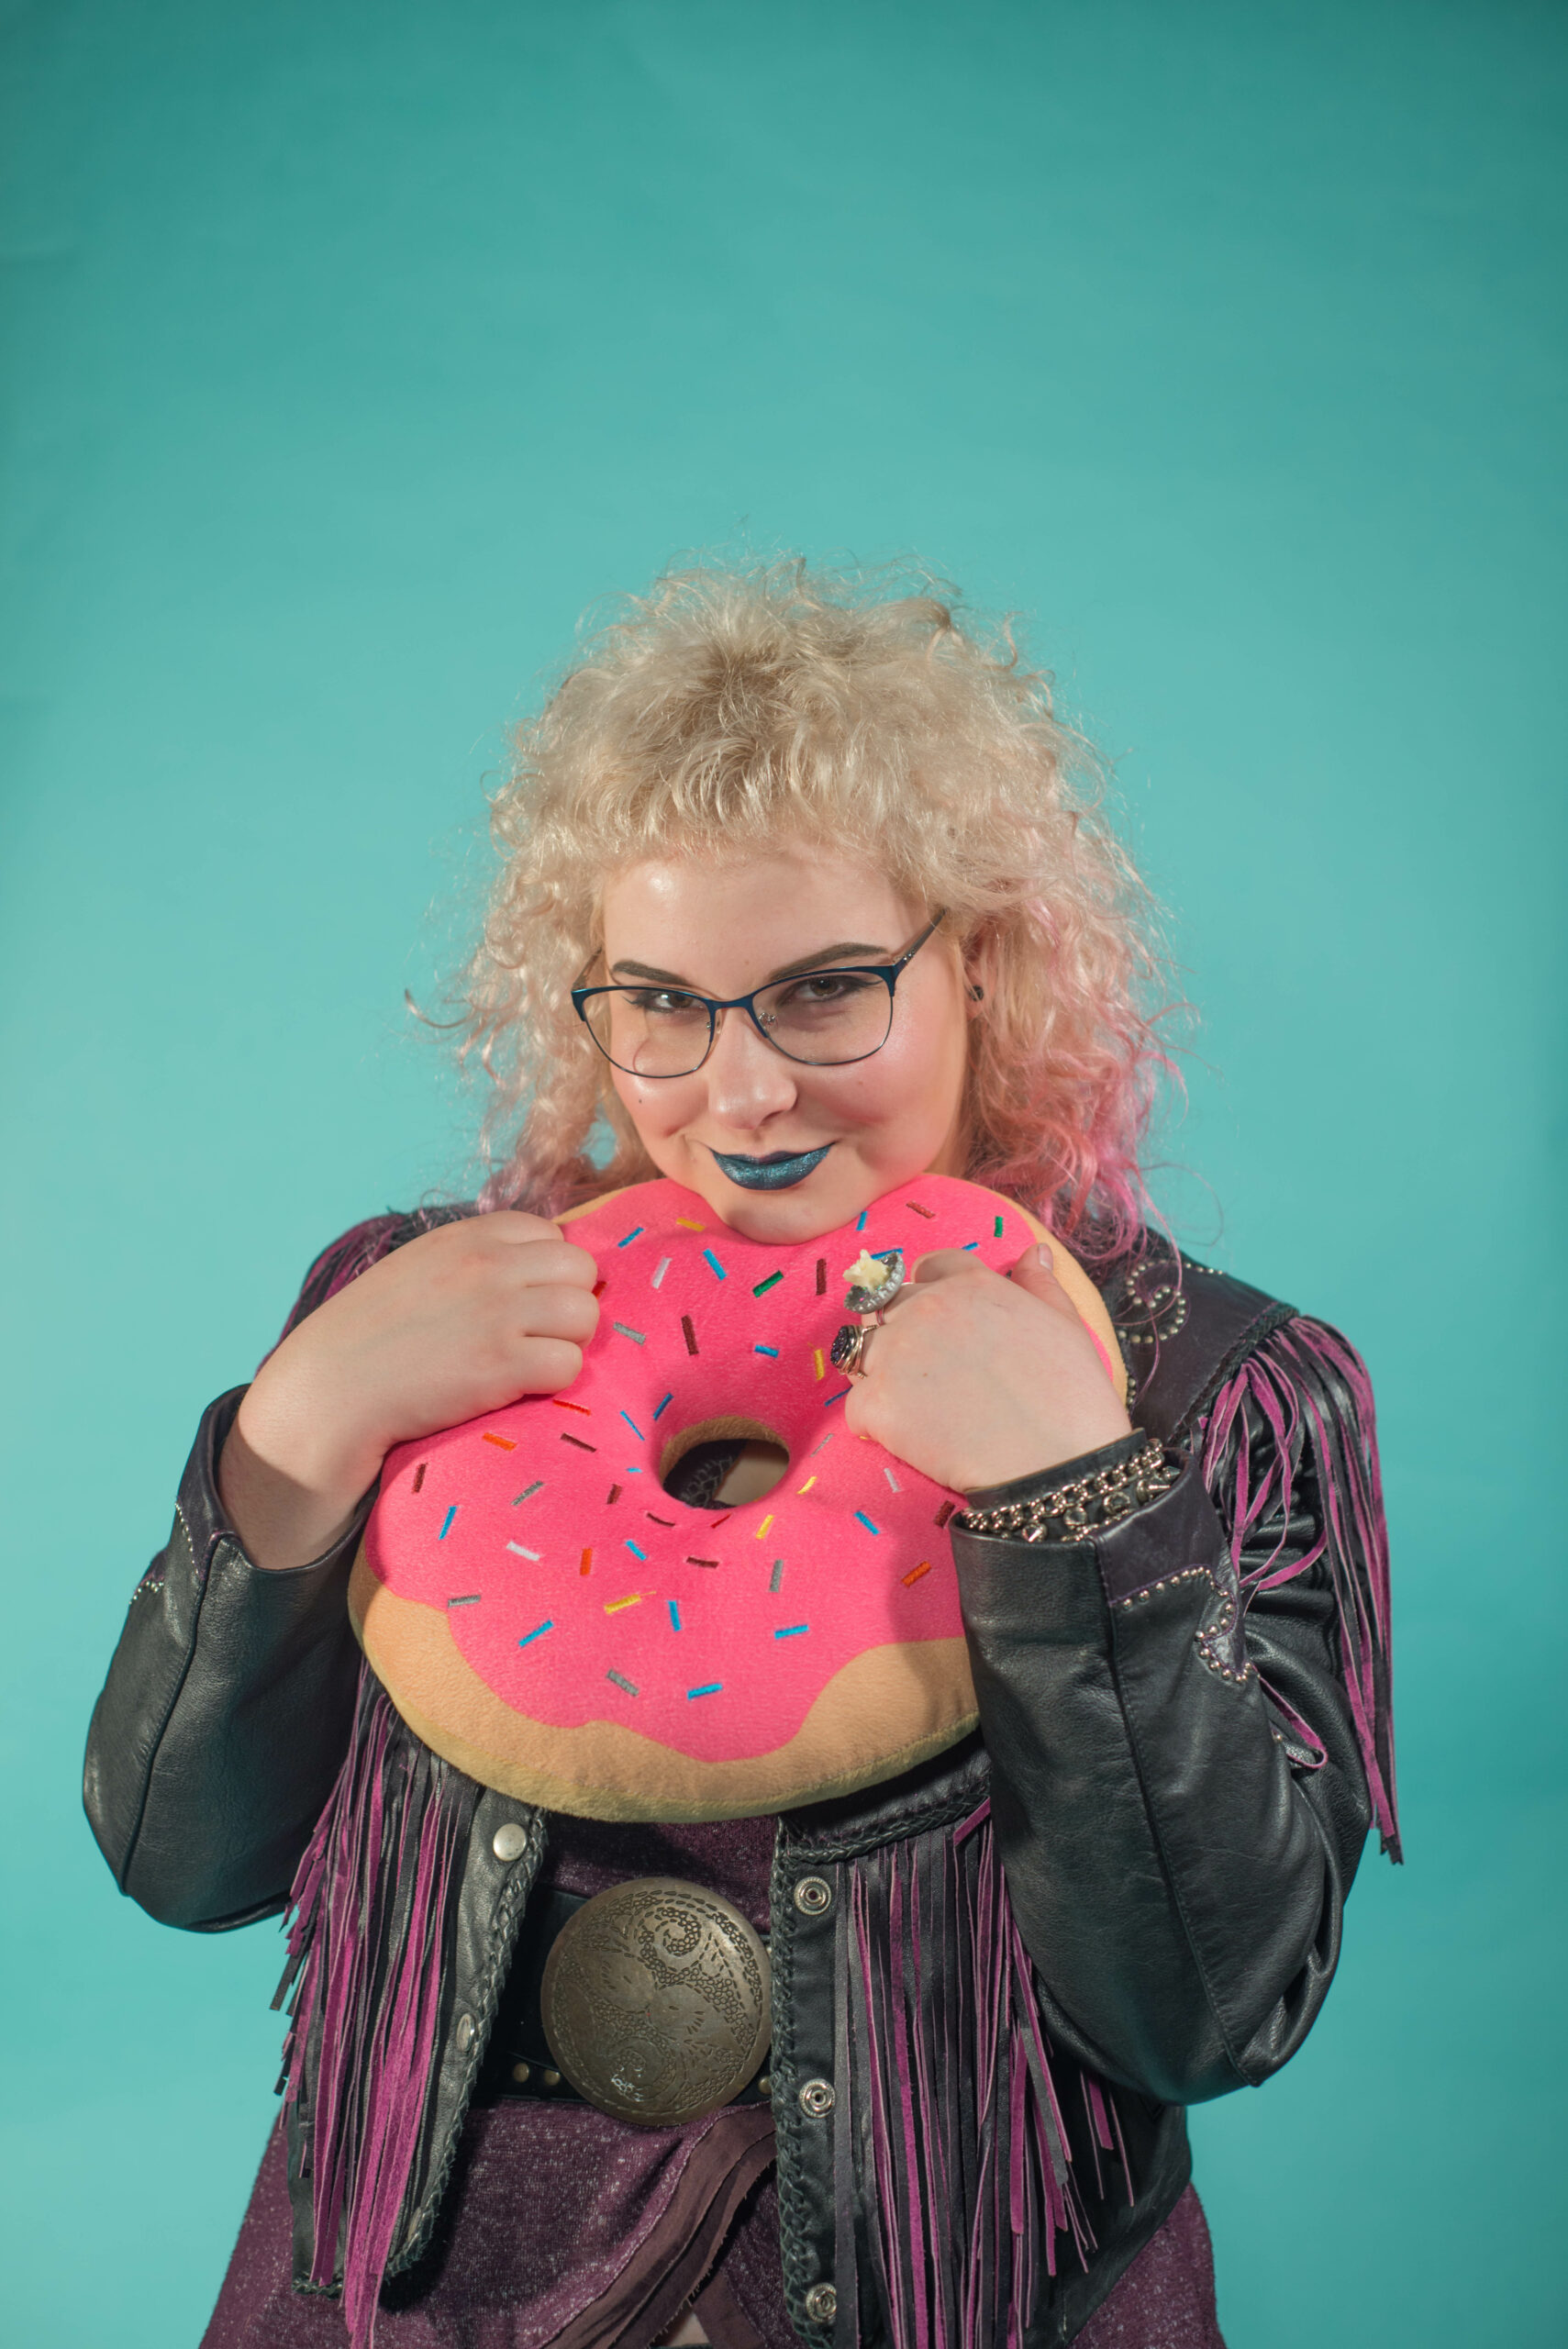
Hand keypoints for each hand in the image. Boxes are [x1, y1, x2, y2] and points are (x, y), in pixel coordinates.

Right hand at [219, 1212, 598, 1567]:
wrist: (330, 1390)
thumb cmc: (371, 1335)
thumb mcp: (421, 1268)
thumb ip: (474, 1258)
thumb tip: (534, 1265)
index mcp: (468, 1236)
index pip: (552, 1234)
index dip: (547, 1272)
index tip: (522, 1302)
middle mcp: (489, 1265)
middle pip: (581, 1269)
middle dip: (569, 1303)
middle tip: (537, 1336)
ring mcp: (497, 1313)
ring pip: (585, 1315)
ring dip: (568, 1342)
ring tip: (531, 1362)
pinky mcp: (501, 1365)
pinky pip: (569, 1364)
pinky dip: (553, 1381)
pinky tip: (519, 1388)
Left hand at [841, 1244, 1131, 1490]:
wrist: (1056, 1465)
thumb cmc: (1072, 1400)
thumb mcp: (1067, 1326)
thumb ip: (1041, 1284)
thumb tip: (1032, 1252)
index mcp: (970, 1285)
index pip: (928, 1267)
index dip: (931, 1291)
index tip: (940, 1322)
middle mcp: (925, 1308)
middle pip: (885, 1305)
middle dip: (899, 1331)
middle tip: (928, 1374)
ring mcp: (895, 1354)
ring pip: (861, 1350)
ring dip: (880, 1372)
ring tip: (916, 1406)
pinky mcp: (877, 1403)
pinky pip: (857, 1406)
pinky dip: (876, 1423)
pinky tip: (912, 1439)